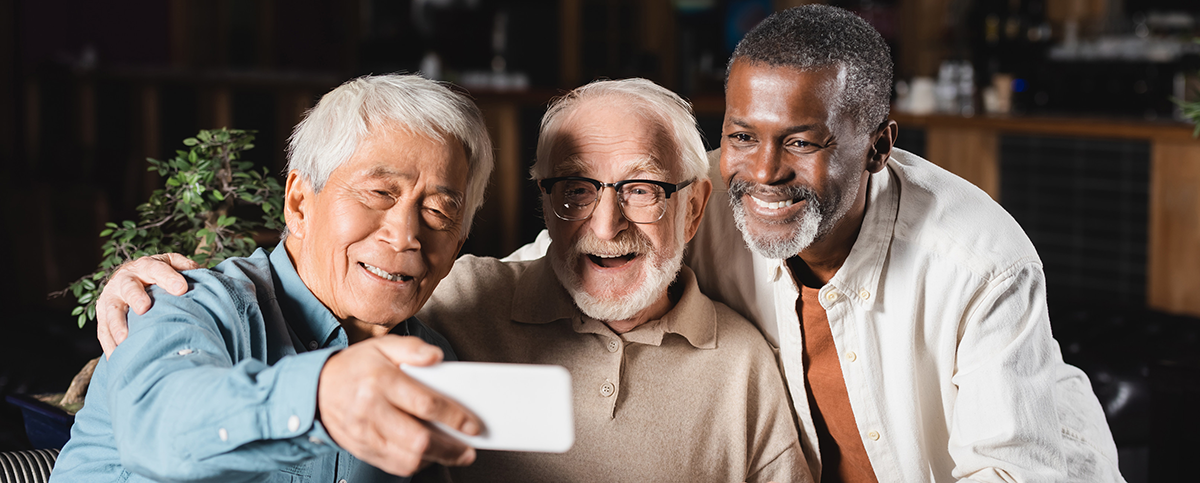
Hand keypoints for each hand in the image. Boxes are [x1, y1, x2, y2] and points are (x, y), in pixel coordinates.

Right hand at [97, 253, 200, 356]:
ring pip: (112, 310)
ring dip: (117, 324)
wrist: (129, 274)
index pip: (158, 269)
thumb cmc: (157, 273)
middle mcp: (125, 279)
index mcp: (146, 266)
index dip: (169, 278)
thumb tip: (201, 274)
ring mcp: (111, 297)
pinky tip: (116, 355)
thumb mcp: (172, 263)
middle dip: (136, 297)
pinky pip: (103, 330)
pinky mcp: (102, 314)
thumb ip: (185, 266)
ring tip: (125, 339)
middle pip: (129, 287)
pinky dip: (109, 343)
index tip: (182, 288)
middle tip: (144, 308)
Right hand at [317, 335, 481, 475]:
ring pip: (407, 458)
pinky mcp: (362, 449)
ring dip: (436, 460)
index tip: (473, 425)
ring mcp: (365, 434)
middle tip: (468, 450)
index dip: (454, 417)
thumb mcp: (382, 346)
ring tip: (454, 454)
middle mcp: (371, 410)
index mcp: (380, 381)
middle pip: (418, 439)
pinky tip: (428, 455)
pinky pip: (394, 465)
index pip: (425, 404)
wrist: (316, 388)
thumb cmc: (356, 366)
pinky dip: (416, 464)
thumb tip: (437, 357)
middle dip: (450, 448)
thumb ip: (412, 348)